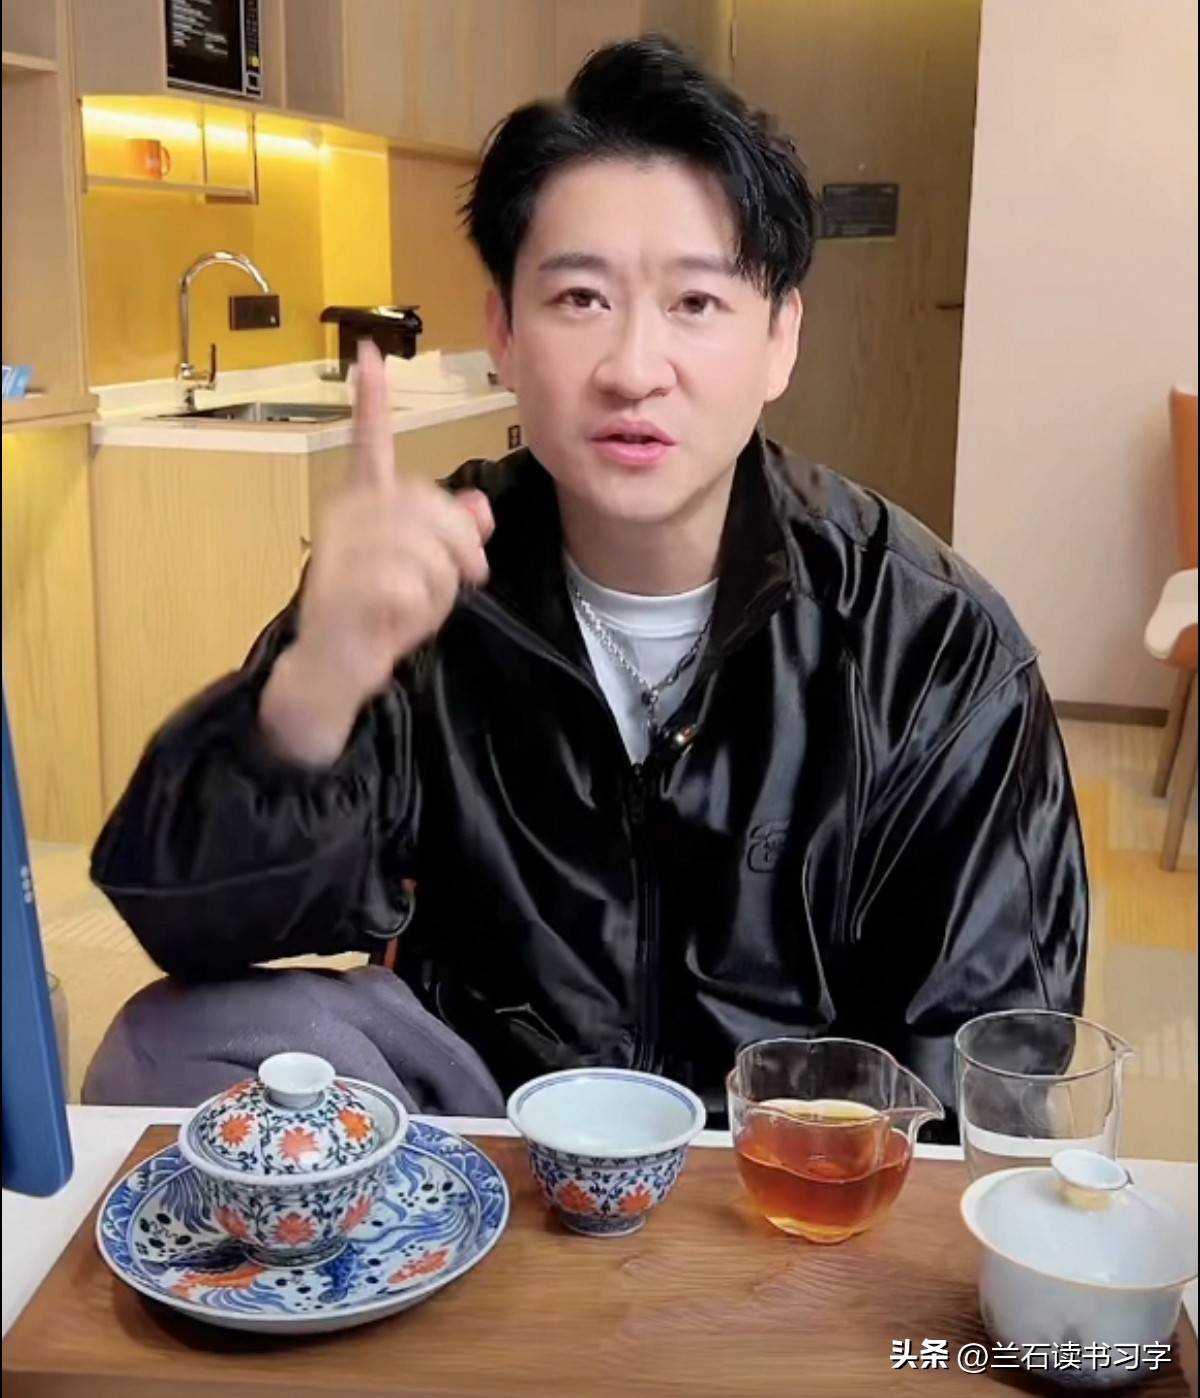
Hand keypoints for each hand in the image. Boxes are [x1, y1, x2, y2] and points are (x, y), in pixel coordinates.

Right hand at [259, 341, 493, 764]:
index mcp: (362, 503)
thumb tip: (480, 507)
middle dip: (462, 543)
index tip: (368, 352)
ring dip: (442, 584)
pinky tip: (397, 621)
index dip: (373, 401)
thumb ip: (455, 535)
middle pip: (432, 503)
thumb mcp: (431, 572)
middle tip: (470, 575)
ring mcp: (341, 549)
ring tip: (422, 605)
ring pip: (428, 548)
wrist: (334, 669)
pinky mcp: (345, 585)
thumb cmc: (380, 615)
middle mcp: (345, 514)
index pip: (370, 444)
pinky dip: (422, 610)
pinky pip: (413, 585)